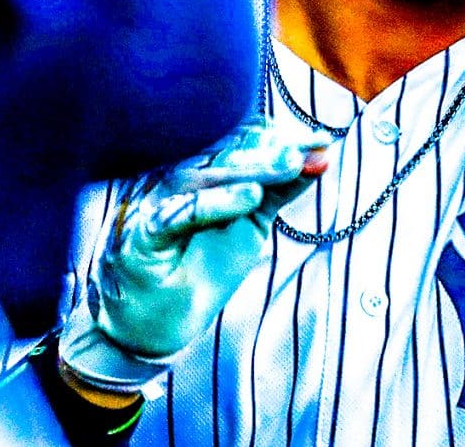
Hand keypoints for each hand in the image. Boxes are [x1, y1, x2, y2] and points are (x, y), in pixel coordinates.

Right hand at [60, 118, 331, 390]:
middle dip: (271, 149)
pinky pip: (178, 212)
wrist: (154, 325)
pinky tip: (250, 196)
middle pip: (224, 152)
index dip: (281, 138)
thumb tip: (321, 156)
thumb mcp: (250, 225)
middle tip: (311, 147)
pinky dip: (214, 202)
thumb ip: (278, 190)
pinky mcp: (141, 234)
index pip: (239, 140)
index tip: (322, 140)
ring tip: (291, 165)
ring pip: (203, 174)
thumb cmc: (200, 268)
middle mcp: (174, 176)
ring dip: (252, 168)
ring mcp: (154, 201)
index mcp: (198, 167)